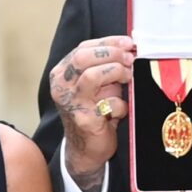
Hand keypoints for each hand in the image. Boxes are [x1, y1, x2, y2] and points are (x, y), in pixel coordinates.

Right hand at [50, 36, 135, 191]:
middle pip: (84, 57)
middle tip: (130, 60)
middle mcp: (61, 86)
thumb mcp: (95, 85)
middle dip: (112, 54)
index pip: (83, 48)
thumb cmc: (94, 112)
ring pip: (93, 76)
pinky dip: (121, 104)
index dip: (109, 42)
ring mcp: (71, 103)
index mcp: (62, 73)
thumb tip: (129, 49)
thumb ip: (104, 66)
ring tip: (128, 78)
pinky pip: (108, 104)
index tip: (128, 43)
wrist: (86, 149)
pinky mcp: (85, 119)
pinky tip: (121, 110)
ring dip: (117, 73)